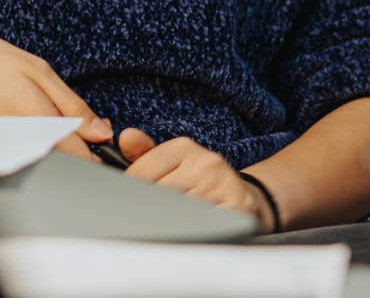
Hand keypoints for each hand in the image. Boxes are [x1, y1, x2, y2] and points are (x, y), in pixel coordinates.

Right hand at [0, 24, 111, 157]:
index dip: (100, 149)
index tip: (101, 133)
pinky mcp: (1, 148)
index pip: (85, 160)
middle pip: (68, 160)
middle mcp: (26, 146)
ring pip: (49, 155)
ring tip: (40, 105)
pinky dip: (38, 134)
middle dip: (80, 143)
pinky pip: (31, 149)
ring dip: (58, 138)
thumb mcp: (39, 72)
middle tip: (69, 113)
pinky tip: (25, 110)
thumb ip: (72, 105)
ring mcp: (12, 149)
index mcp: (41, 125)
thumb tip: (101, 132)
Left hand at [120, 132, 273, 230]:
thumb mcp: (173, 163)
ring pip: (178, 213)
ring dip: (168, 224)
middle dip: (147, 210)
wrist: (244, 197)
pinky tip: (190, 231)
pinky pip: (203, 226)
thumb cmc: (199, 181)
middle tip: (145, 219)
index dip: (130, 192)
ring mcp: (222, 185)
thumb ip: (144, 154)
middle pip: (158, 194)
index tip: (128, 203)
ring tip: (168, 225)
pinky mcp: (237, 209)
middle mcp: (206, 162)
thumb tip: (125, 137)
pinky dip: (192, 232)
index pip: (142, 172)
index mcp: (184, 147)